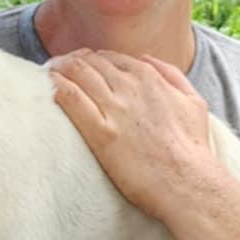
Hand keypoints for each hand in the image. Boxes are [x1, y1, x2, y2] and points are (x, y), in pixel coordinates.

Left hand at [47, 50, 217, 219]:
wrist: (188, 183)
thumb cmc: (192, 148)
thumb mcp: (194, 102)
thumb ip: (172, 75)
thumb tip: (147, 59)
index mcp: (150, 77)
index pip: (110, 57)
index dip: (91, 60)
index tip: (79, 66)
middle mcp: (130, 87)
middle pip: (89, 62)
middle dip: (70, 61)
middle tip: (56, 68)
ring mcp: (115, 108)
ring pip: (77, 73)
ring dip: (58, 70)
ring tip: (46, 74)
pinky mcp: (101, 132)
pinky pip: (71, 98)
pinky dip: (56, 87)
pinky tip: (46, 86)